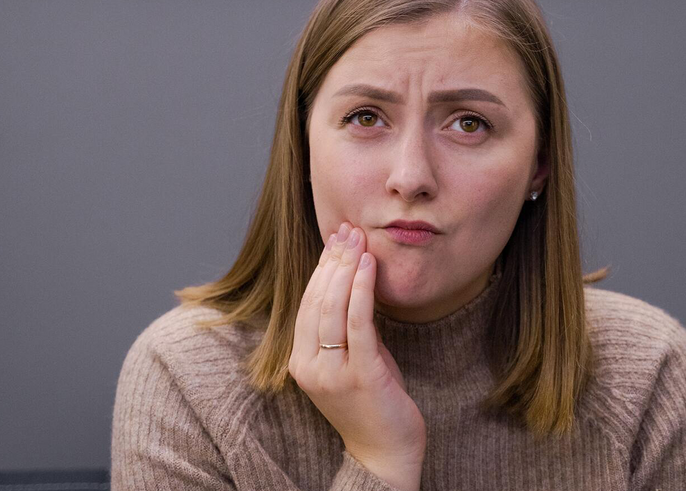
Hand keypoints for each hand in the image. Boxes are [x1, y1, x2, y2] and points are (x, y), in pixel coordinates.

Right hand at [288, 222, 425, 490]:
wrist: (385, 454)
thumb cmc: (372, 404)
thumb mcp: (353, 360)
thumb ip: (348, 328)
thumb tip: (355, 283)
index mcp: (301, 362)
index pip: (307, 304)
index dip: (320, 269)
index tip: (334, 240)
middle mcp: (310, 366)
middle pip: (317, 301)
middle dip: (332, 261)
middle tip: (346, 230)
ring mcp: (332, 372)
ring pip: (332, 309)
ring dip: (345, 269)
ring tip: (357, 241)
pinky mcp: (360, 375)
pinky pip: (358, 325)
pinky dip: (361, 291)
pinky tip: (368, 267)